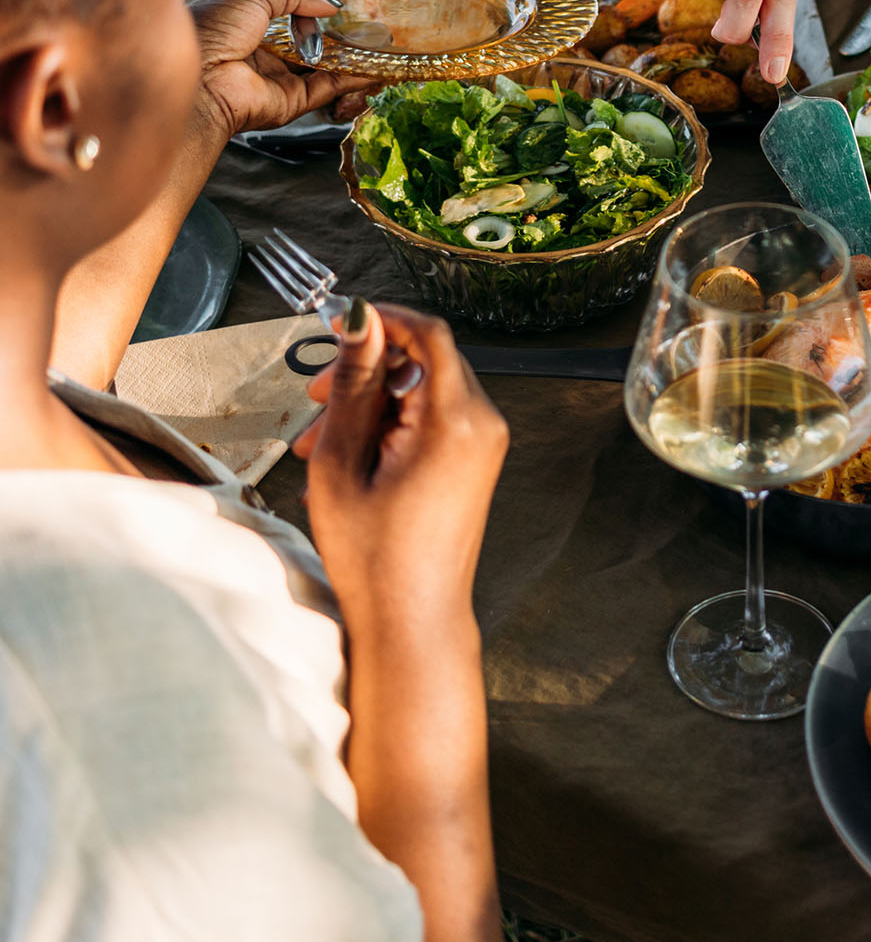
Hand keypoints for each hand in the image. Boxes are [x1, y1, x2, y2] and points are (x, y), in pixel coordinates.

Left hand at [192, 0, 372, 138]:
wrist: (199, 77)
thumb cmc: (210, 31)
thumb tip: (328, 2)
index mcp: (245, 25)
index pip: (284, 14)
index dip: (309, 6)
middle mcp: (261, 54)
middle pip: (306, 43)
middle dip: (334, 33)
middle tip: (362, 22)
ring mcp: (278, 80)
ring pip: (322, 67)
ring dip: (349, 56)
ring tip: (377, 41)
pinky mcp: (292, 102)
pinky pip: (328, 88)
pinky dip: (352, 78)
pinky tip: (371, 65)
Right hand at [293, 303, 507, 632]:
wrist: (412, 622)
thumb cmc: (375, 557)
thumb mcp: (344, 461)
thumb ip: (353, 384)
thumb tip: (360, 321)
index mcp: (456, 420)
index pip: (427, 333)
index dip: (381, 319)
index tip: (339, 325)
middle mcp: (482, 424)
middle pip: (424, 359)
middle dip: (366, 369)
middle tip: (317, 397)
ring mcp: (483, 444)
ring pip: (422, 390)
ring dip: (370, 401)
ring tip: (319, 442)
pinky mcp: (474, 462)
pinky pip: (431, 418)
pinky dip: (390, 424)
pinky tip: (347, 456)